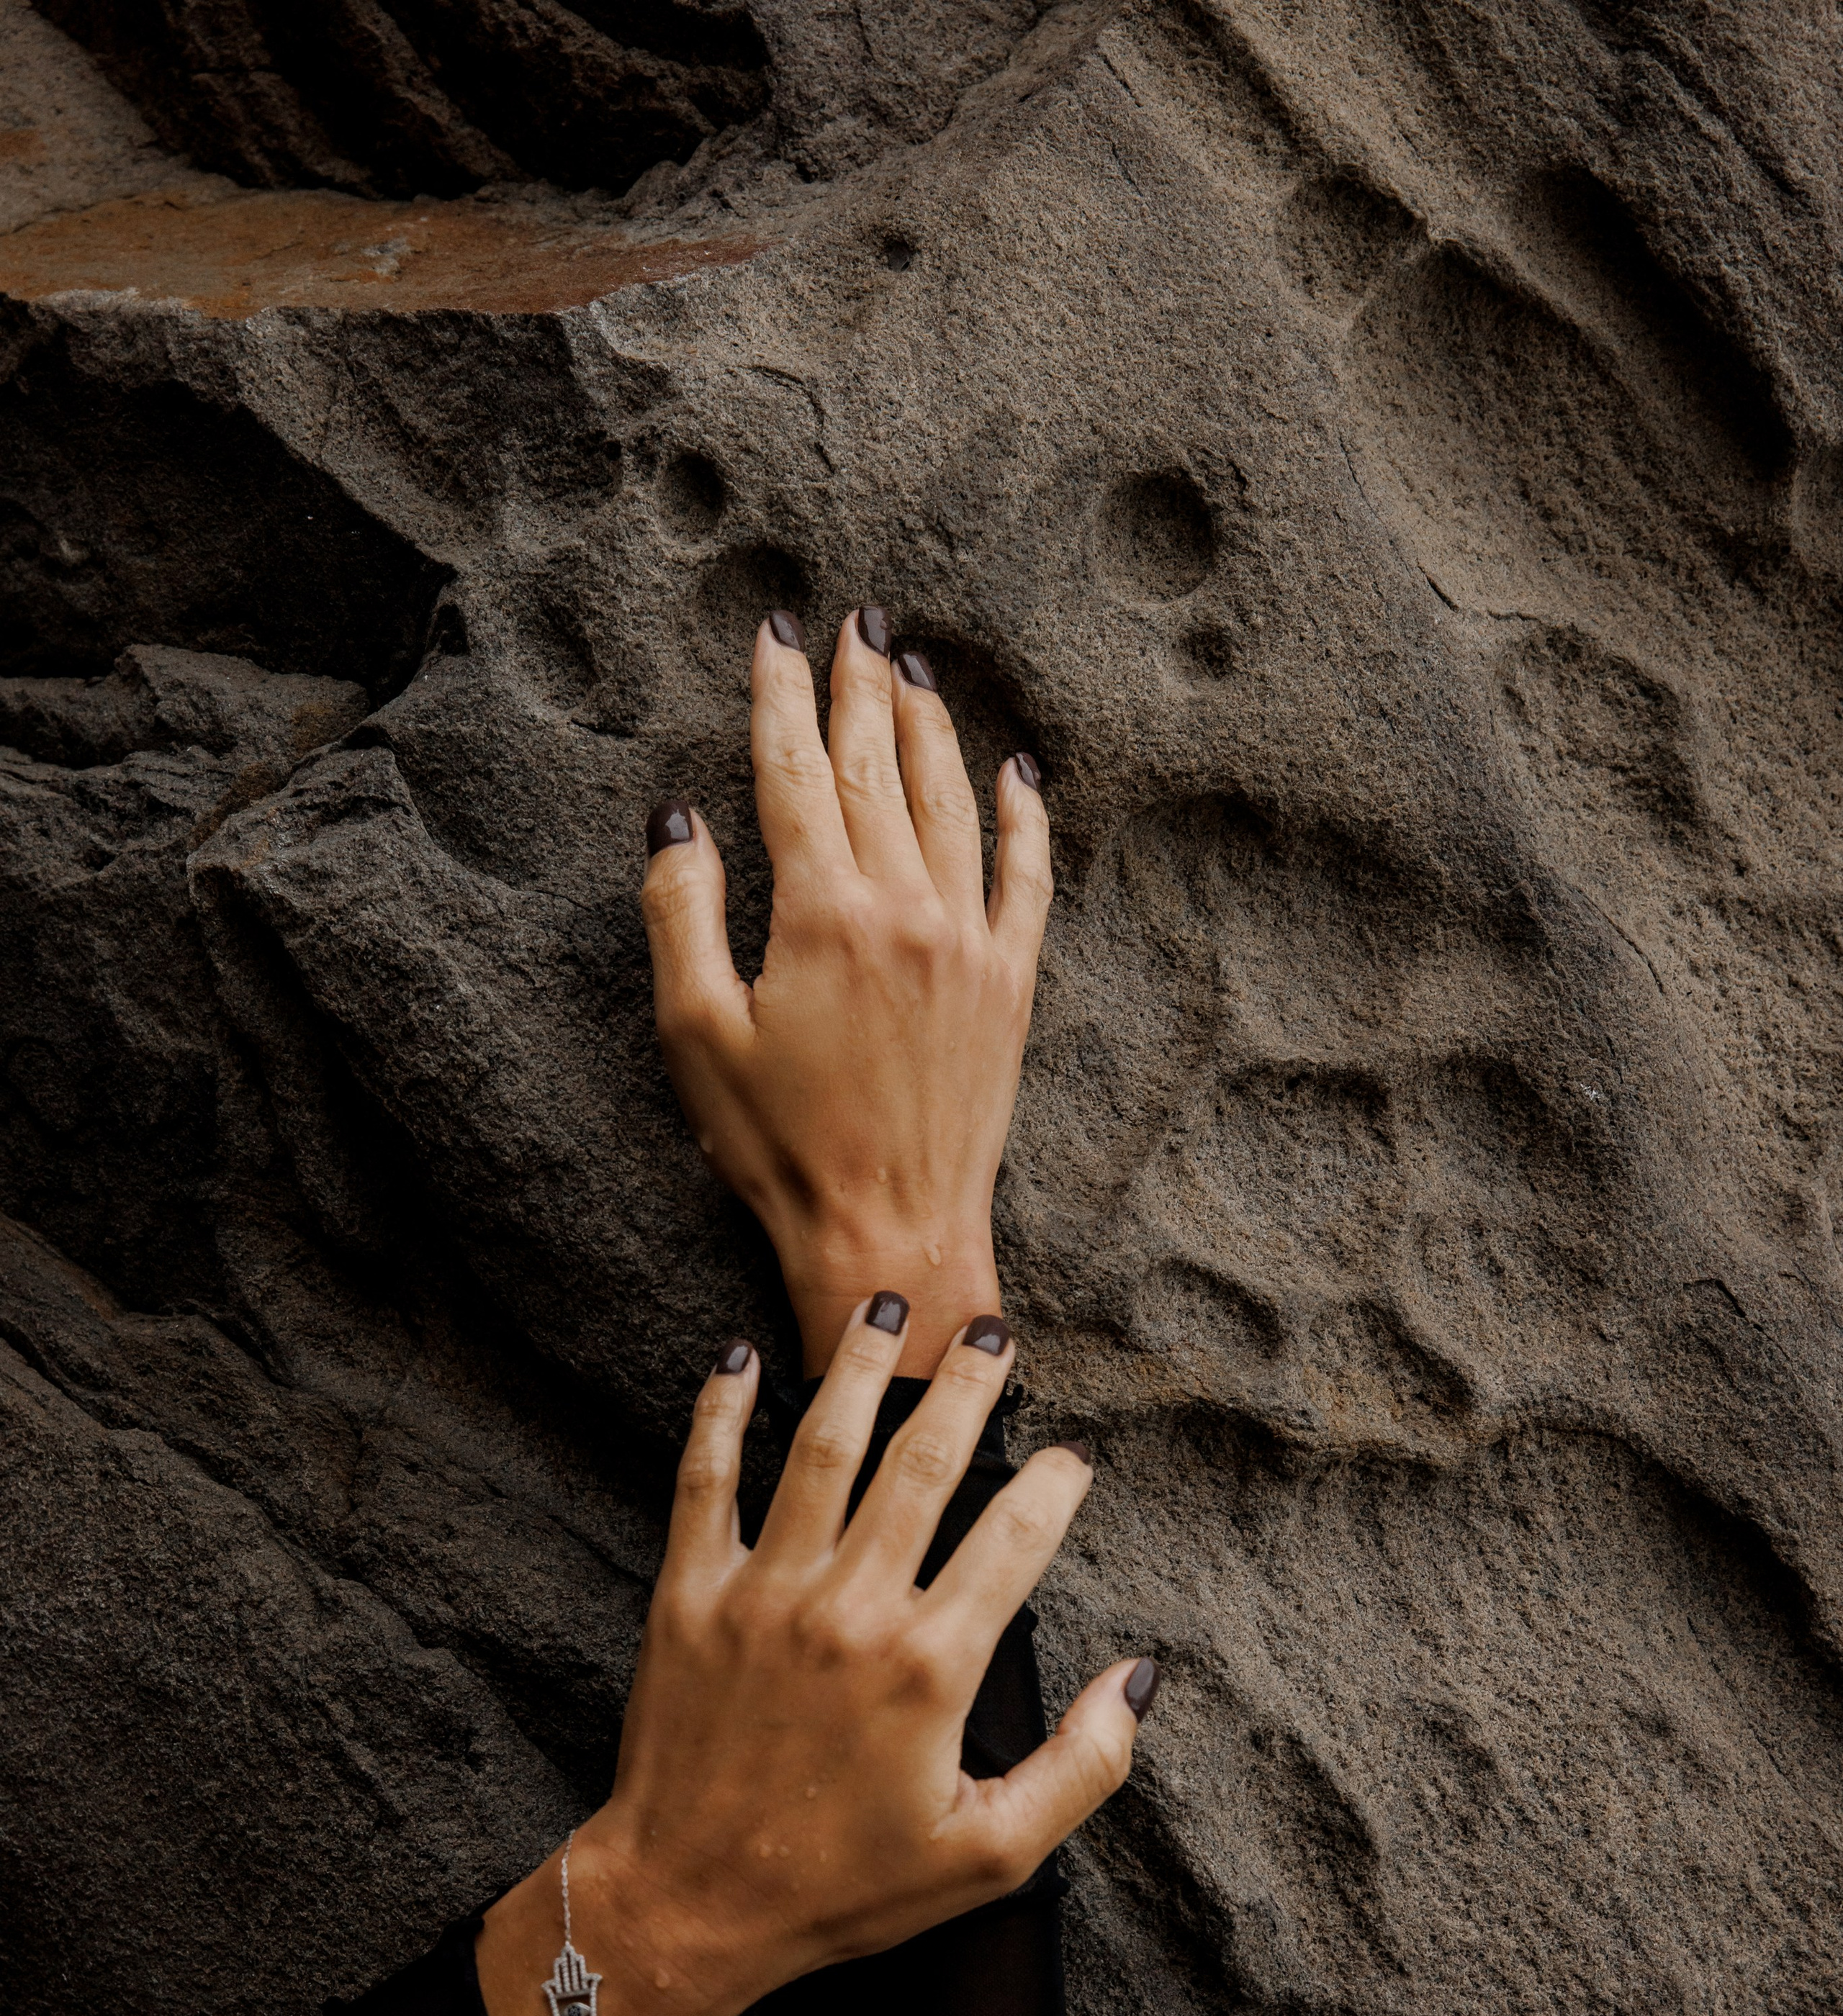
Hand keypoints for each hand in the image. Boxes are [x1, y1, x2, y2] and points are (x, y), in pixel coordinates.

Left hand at [476, 1297, 1154, 2015]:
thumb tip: (1140, 1679)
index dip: (1054, 1486)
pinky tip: (739, 1357)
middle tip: (993, 1334)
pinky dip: (720, 1413)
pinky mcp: (688, 1598)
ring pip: (820, 1448)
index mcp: (932, 1667)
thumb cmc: (844, 1890)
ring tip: (889, 1310)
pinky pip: (703, 1481)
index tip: (1072, 1458)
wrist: (685, 1907)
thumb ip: (1082, 1766)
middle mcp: (851, 1611)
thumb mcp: (990, 1856)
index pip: (1015, 1538)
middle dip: (966, 1387)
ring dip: (859, 1369)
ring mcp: (763, 1595)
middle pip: (923, 1464)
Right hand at [640, 609, 1051, 1374]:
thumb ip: (681, 916)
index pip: (794, 772)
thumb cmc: (778, 1147)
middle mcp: (906, 909)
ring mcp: (969, 943)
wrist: (890, 1229)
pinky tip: (1016, 774)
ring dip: (931, 730)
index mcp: (821, 912)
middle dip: (860, 688)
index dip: (779, 696)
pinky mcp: (1010, 985)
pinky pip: (1027, 878)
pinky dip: (1023, 819)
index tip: (775, 634)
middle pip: (879, 769)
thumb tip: (679, 821)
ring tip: (911, 672)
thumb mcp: (695, 1035)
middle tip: (854, 624)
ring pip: (953, 804)